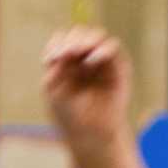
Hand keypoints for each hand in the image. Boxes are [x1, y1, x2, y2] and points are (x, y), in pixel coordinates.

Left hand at [42, 26, 130, 156]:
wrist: (90, 133)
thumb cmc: (68, 114)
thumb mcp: (53, 91)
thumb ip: (55, 68)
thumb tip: (64, 49)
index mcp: (65, 61)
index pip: (61, 41)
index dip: (56, 45)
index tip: (50, 61)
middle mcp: (83, 58)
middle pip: (79, 35)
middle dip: (71, 41)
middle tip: (66, 54)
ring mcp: (101, 60)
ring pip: (96, 36)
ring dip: (86, 40)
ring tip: (78, 52)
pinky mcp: (117, 66)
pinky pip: (112, 47)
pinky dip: (102, 50)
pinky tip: (91, 60)